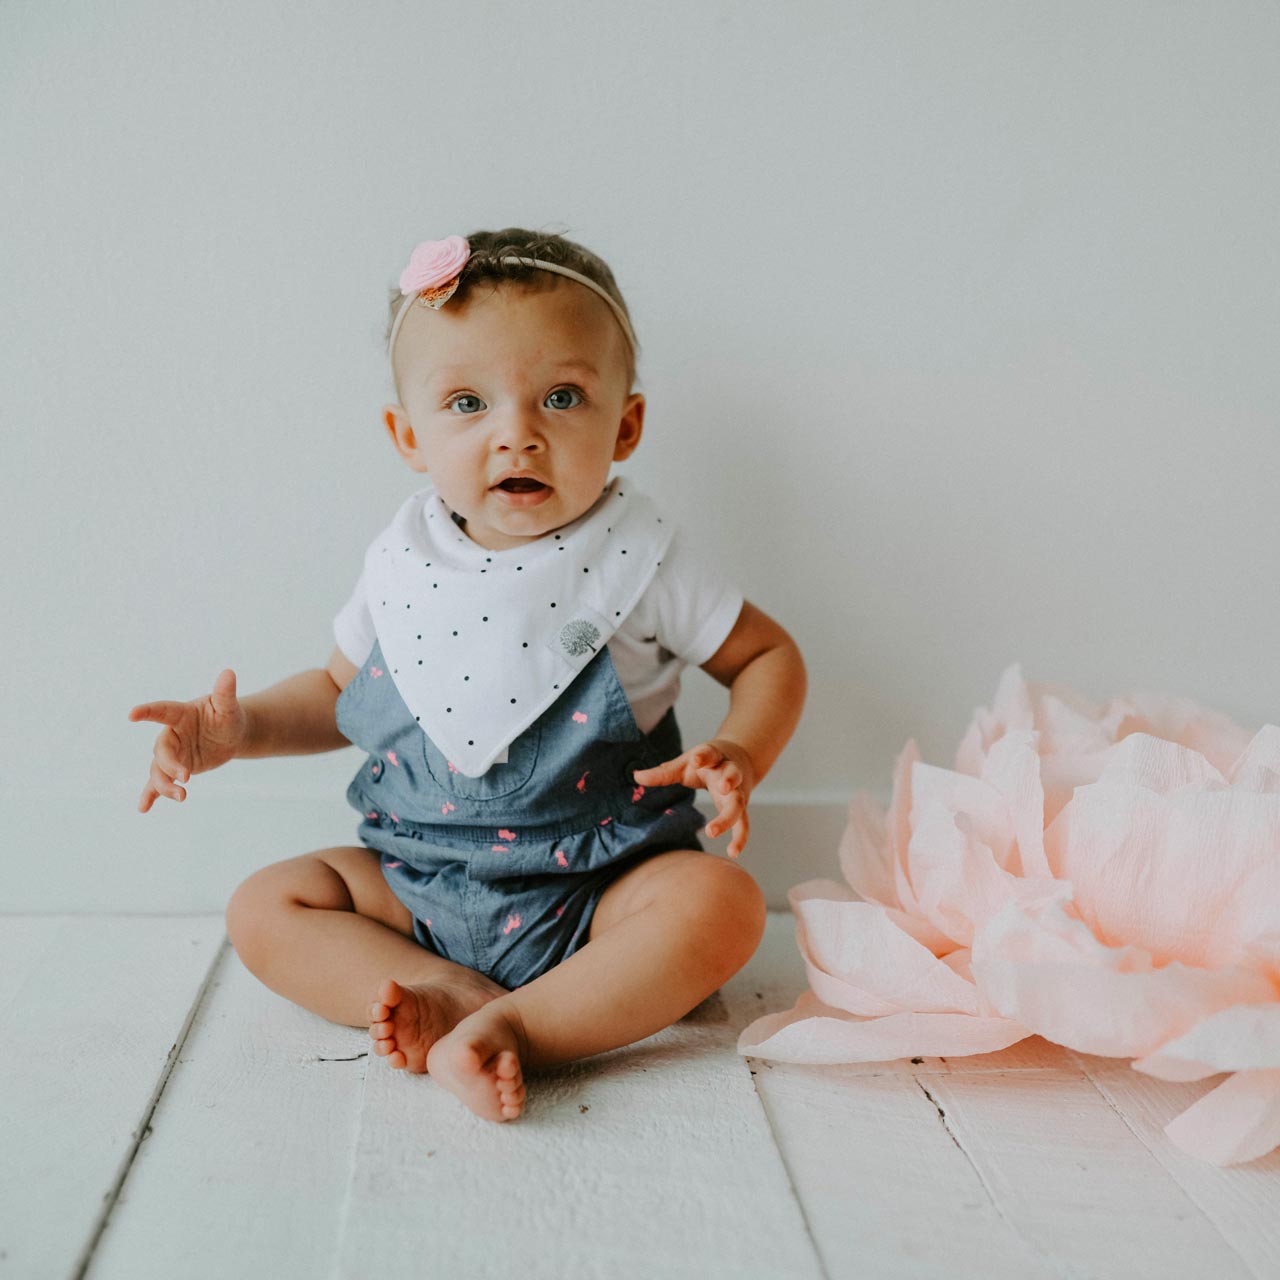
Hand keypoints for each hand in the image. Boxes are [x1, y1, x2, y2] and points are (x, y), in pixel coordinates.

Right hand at [127, 668, 249, 812]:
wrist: (231, 735)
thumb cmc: (227, 716)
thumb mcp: (228, 706)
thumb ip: (225, 692)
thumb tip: (229, 673)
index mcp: (180, 714)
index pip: (162, 711)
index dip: (147, 711)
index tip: (132, 714)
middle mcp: (171, 734)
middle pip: (161, 751)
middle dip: (170, 765)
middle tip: (186, 778)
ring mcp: (171, 753)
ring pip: (158, 770)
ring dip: (165, 785)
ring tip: (182, 797)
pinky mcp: (173, 769)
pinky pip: (158, 783)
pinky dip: (151, 795)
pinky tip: (143, 808)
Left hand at [632, 739, 755, 858]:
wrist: (739, 758)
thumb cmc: (706, 763)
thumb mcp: (685, 764)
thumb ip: (663, 772)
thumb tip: (636, 777)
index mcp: (713, 758)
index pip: (710, 753)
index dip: (704, 756)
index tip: (696, 759)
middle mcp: (729, 772)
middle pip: (732, 776)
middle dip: (729, 780)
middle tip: (723, 787)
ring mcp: (738, 791)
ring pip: (739, 802)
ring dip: (729, 816)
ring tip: (712, 831)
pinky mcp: (741, 807)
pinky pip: (744, 823)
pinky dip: (740, 838)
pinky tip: (733, 853)